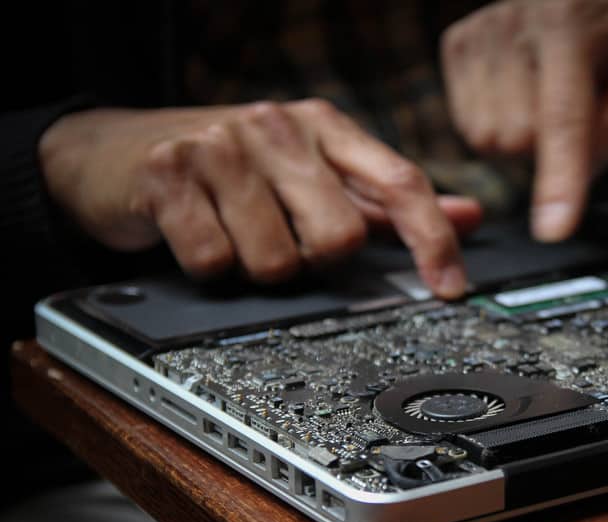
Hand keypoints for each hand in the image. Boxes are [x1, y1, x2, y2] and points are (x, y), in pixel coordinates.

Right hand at [39, 100, 481, 297]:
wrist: (117, 151)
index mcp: (324, 126)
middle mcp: (278, 127)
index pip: (401, 182)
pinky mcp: (169, 173)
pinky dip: (210, 267)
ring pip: (278, 261)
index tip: (450, 287)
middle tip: (282, 240)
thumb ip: (386, 202)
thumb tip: (467, 217)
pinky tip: (196, 235)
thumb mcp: (312, 175)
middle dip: (315, 261)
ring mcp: (222, 146)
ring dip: (258, 268)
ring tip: (233, 234)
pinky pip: (217, 262)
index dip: (433, 240)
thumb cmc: (230, 170)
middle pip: (340, 238)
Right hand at [442, 0, 607, 241]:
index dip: (560, 180)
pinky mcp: (456, 45)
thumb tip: (575, 182)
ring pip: (489, 140)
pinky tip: (522, 86)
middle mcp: (513, 24)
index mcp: (570, 22)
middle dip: (550, 146)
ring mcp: (478, 33)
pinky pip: (471, 126)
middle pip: (519, 140)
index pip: (563, 119)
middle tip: (577, 104)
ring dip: (523, 135)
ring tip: (548, 89)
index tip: (554, 228)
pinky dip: (499, 120)